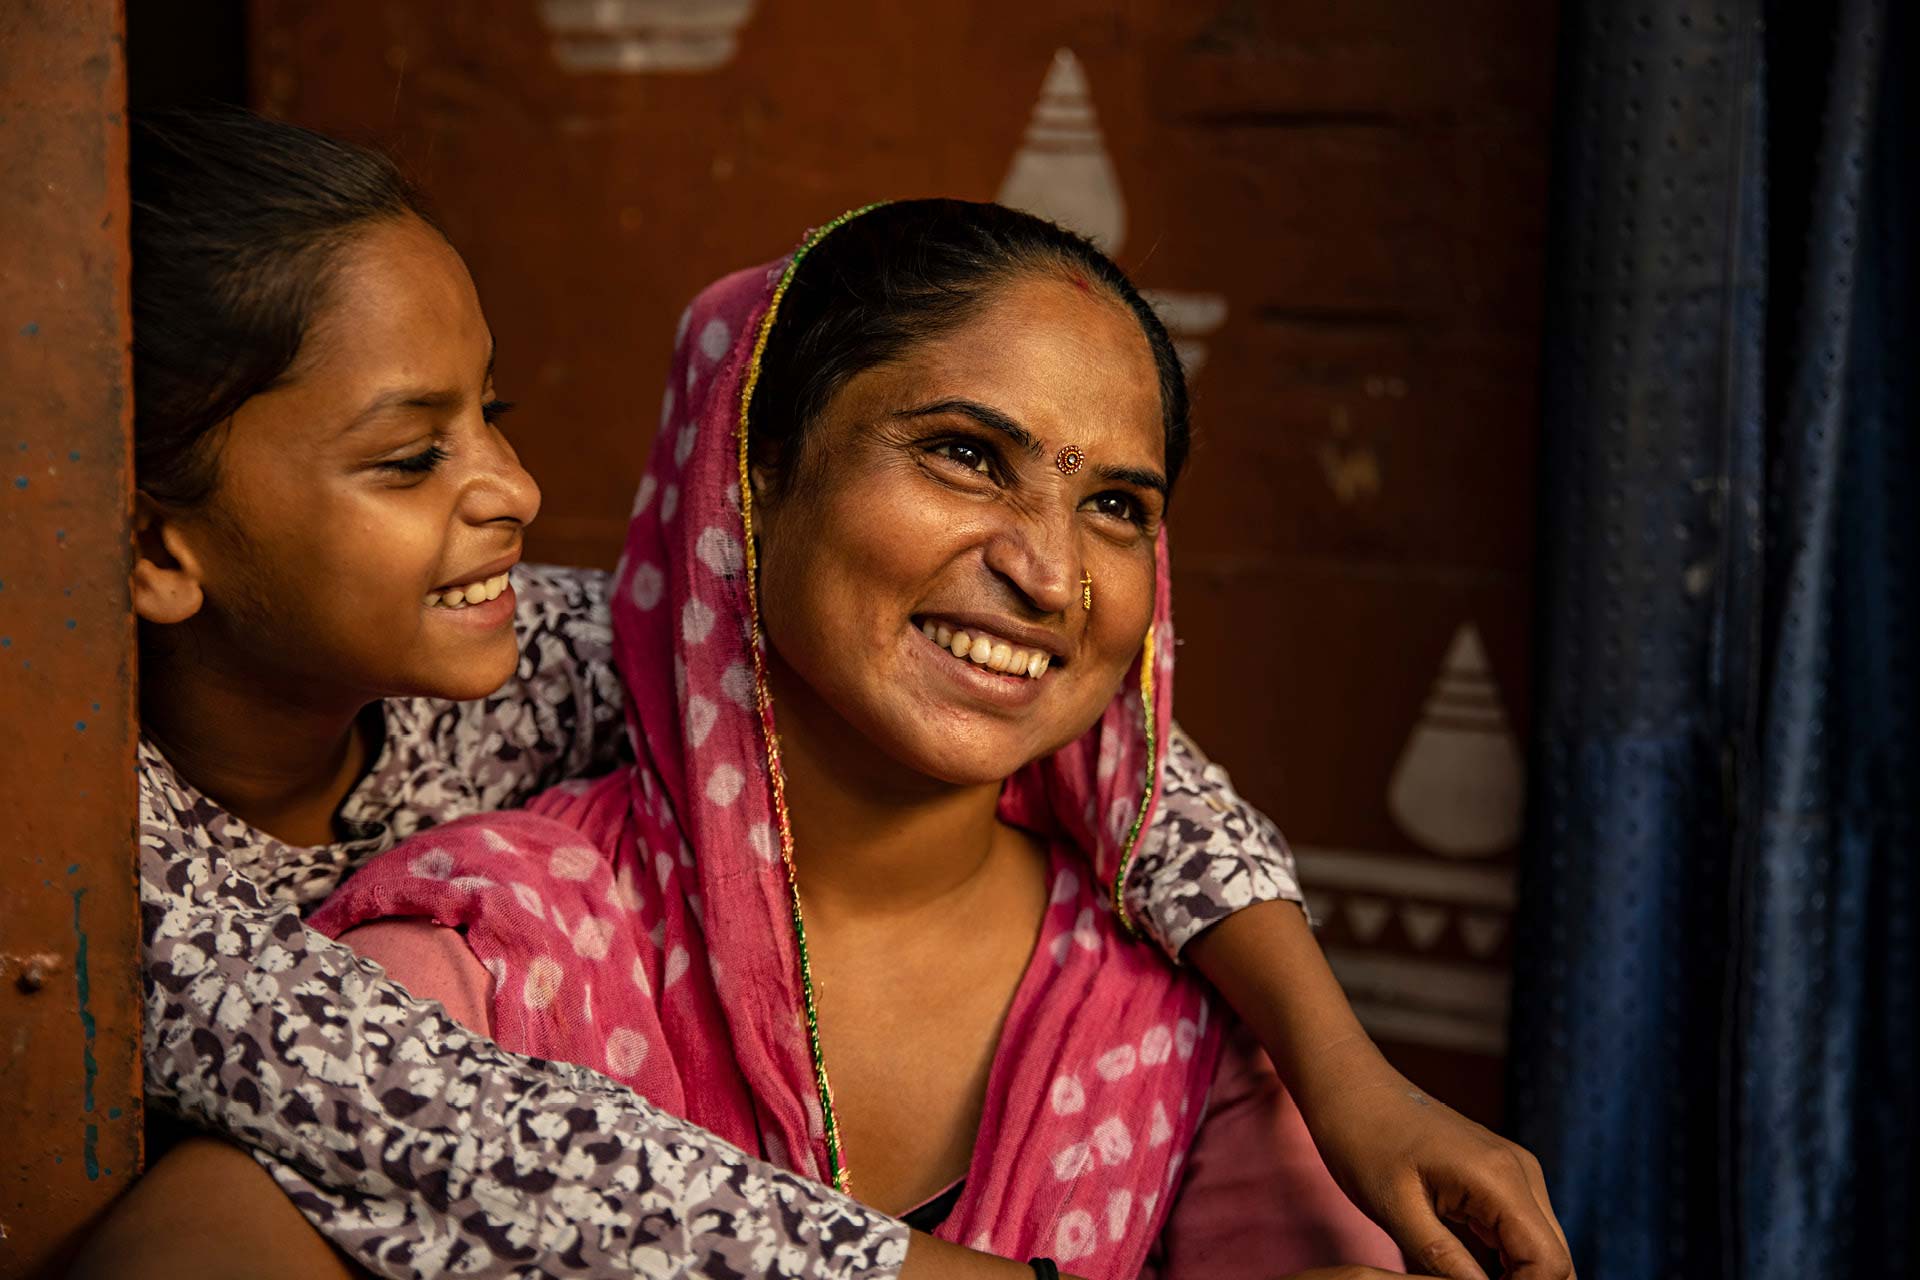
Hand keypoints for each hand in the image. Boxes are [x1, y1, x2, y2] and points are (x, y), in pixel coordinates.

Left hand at [1185, 902, 1572, 1279]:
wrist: (1348, 1086)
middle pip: (1555, 1257)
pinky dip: (1507, 1260)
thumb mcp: (1395, 1210)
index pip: (1549, 1262)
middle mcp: (1520, 1171)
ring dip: (1517, 1275)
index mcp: (1500, 1179)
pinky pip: (1519, 1229)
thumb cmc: (1362, 1140)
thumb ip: (1445, 1262)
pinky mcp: (1498, 1174)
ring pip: (1542, 1245)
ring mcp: (1513, 1170)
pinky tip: (1474, 1275)